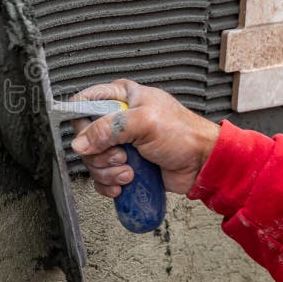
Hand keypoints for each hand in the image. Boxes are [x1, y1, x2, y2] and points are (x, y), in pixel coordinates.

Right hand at [70, 79, 219, 198]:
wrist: (202, 164)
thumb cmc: (183, 135)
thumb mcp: (145, 123)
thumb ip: (109, 128)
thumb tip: (80, 143)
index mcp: (121, 97)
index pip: (84, 103)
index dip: (82, 121)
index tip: (90, 137)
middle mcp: (117, 119)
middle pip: (84, 137)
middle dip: (99, 153)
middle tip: (122, 156)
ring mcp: (119, 143)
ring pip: (92, 159)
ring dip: (108, 171)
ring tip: (129, 172)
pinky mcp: (122, 164)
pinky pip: (101, 176)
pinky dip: (109, 183)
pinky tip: (124, 183)